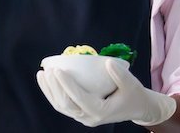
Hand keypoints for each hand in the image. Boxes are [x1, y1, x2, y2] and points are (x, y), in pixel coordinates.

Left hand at [36, 58, 176, 126]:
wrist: (138, 108)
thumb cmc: (134, 94)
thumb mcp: (131, 84)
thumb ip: (120, 75)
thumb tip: (106, 62)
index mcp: (101, 111)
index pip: (79, 98)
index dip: (66, 84)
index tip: (58, 70)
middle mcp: (89, 117)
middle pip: (65, 104)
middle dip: (54, 87)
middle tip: (47, 70)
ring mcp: (84, 117)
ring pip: (61, 107)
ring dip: (49, 91)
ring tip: (41, 74)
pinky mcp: (80, 114)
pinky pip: (63, 106)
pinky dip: (53, 94)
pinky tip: (47, 82)